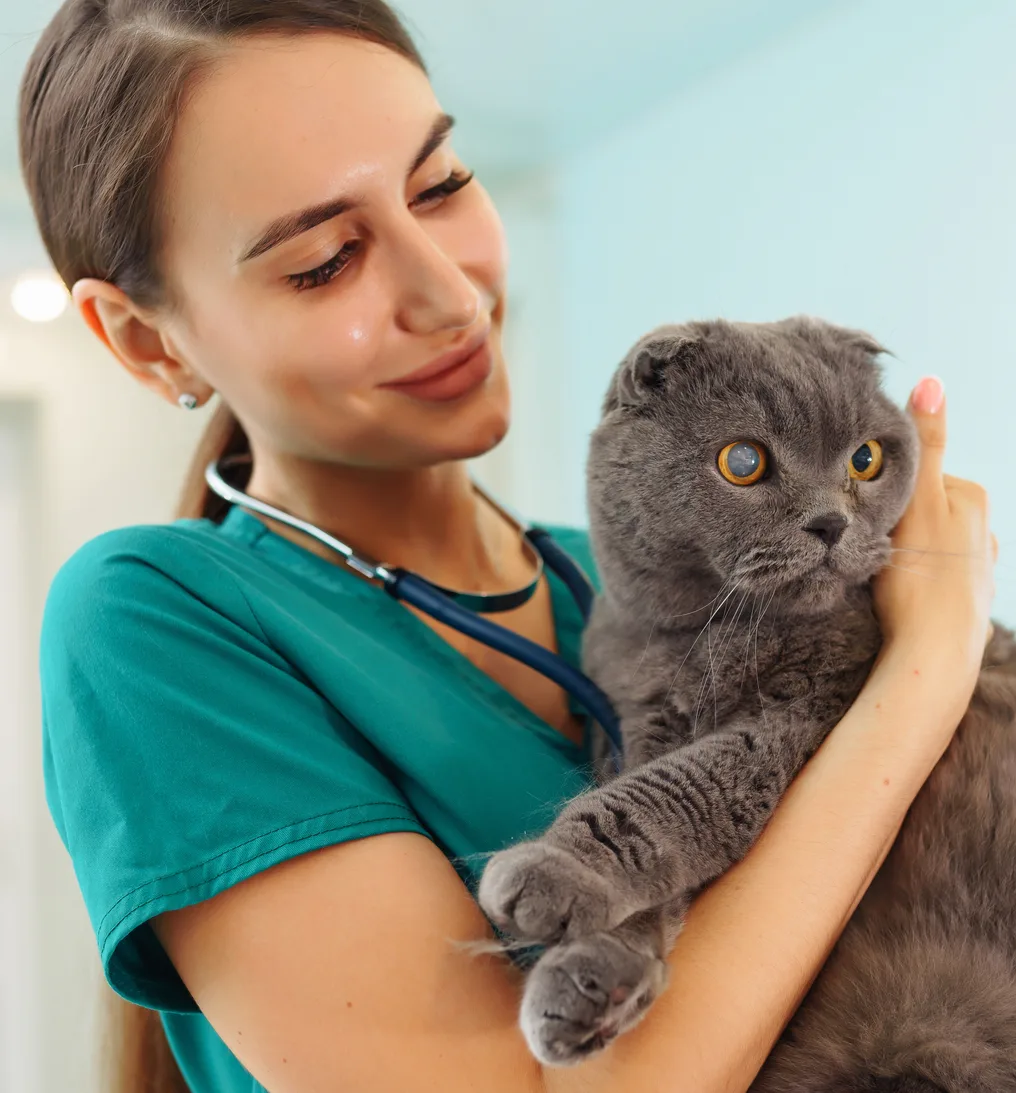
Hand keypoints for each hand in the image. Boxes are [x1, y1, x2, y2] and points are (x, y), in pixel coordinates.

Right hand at [872, 376, 996, 669]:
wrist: (934, 653)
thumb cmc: (923, 576)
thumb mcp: (918, 499)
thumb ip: (926, 443)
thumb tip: (932, 381)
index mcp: (973, 499)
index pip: (920, 477)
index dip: (888, 491)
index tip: (868, 510)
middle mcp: (983, 531)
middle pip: (924, 511)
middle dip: (897, 522)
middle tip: (870, 542)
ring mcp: (976, 569)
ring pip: (927, 546)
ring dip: (905, 554)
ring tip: (883, 574)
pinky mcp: (965, 603)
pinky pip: (932, 579)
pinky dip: (915, 583)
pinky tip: (900, 597)